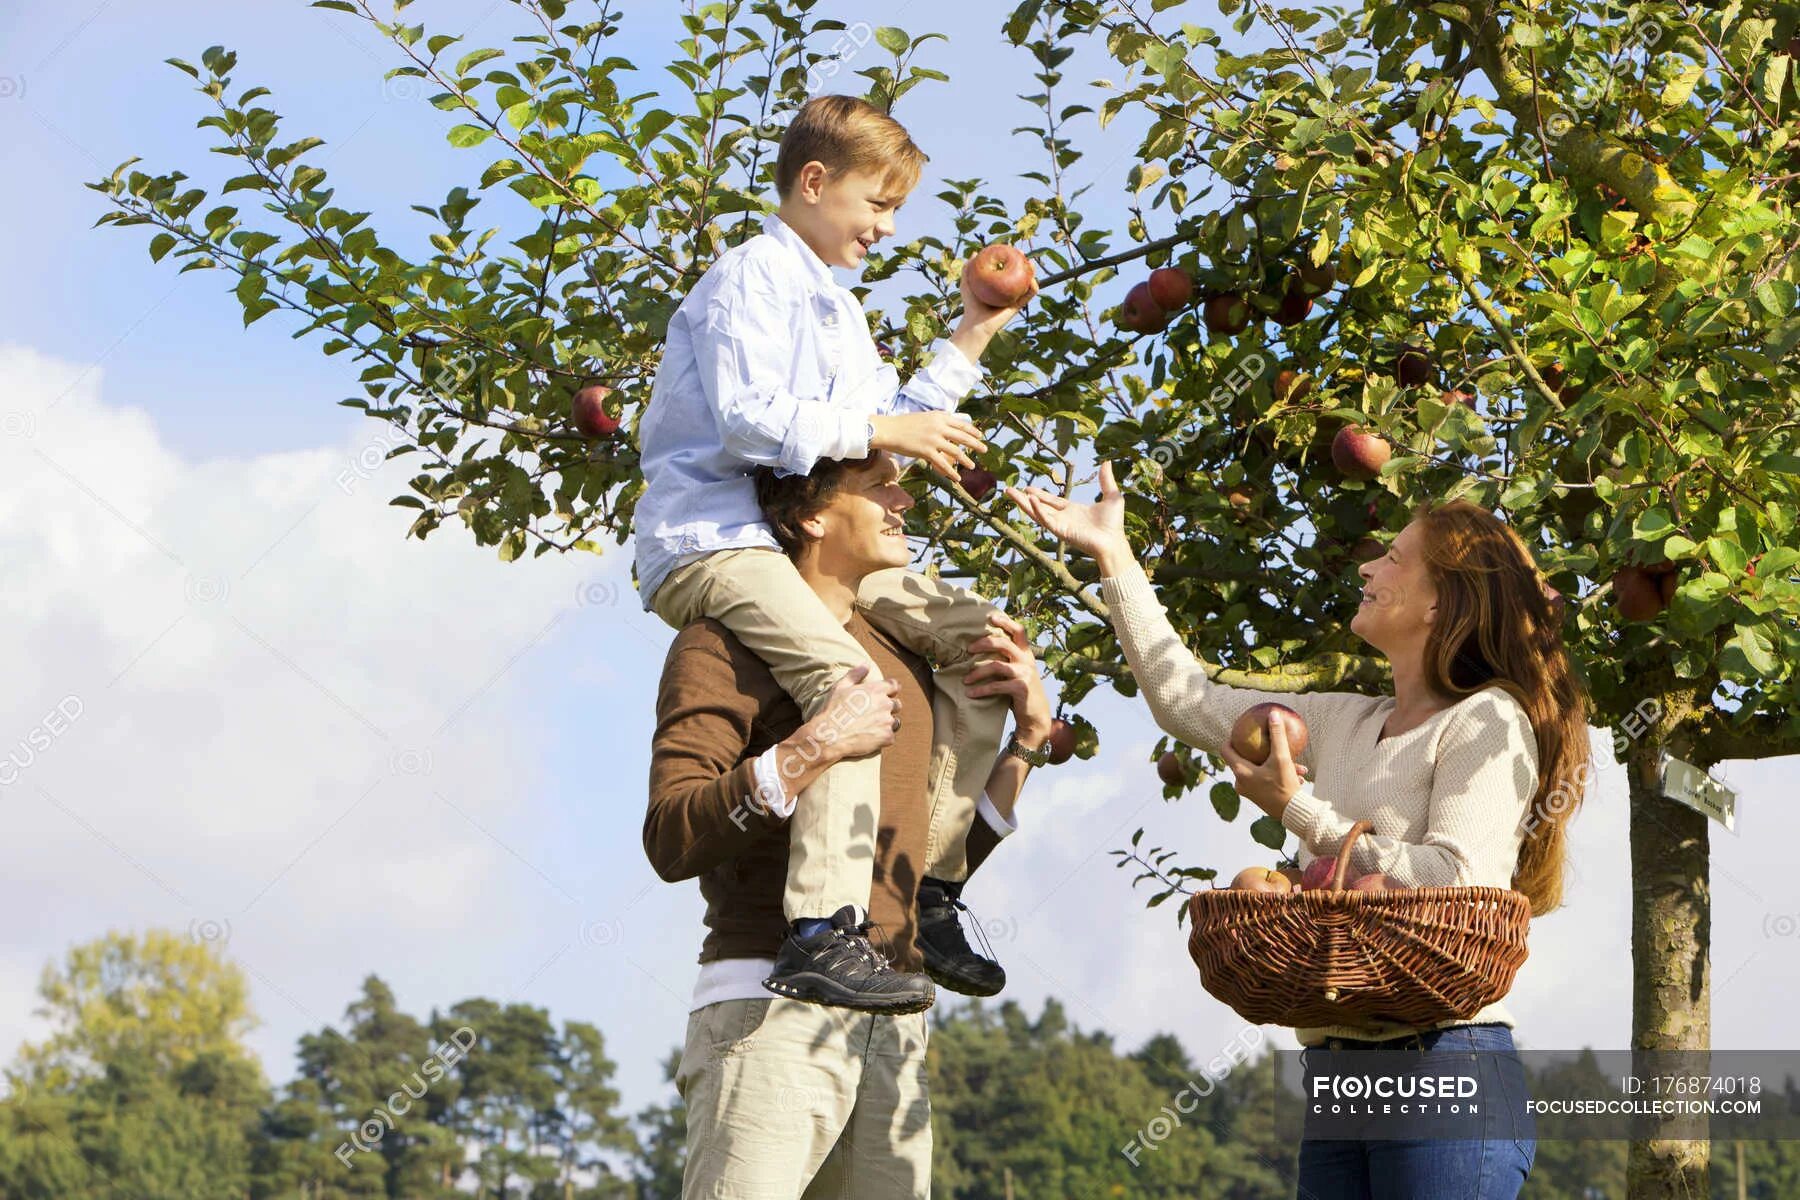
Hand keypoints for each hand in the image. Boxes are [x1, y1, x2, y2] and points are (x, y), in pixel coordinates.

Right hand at [801, 664, 900, 761]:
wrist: (830, 735)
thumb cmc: (833, 710)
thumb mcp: (840, 687)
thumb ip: (855, 674)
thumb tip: (866, 664)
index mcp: (876, 690)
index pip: (894, 685)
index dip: (891, 689)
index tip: (888, 694)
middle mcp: (885, 704)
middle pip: (897, 704)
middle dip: (888, 708)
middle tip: (874, 714)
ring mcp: (887, 721)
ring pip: (895, 722)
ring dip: (887, 724)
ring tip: (872, 727)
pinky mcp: (886, 737)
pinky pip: (890, 737)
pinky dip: (883, 738)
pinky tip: (870, 738)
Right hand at [868, 411, 987, 476]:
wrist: (889, 430)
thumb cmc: (904, 424)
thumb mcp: (925, 417)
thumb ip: (938, 419)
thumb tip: (950, 421)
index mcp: (939, 417)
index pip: (961, 424)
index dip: (972, 431)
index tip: (980, 436)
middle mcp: (939, 427)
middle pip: (963, 437)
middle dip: (976, 444)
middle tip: (985, 450)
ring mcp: (933, 439)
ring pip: (956, 451)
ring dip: (966, 460)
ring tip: (973, 466)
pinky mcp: (926, 451)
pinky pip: (942, 464)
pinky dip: (951, 472)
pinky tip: (957, 478)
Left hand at [951, 262, 1038, 361]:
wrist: (976, 323)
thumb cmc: (970, 304)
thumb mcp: (966, 283)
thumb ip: (968, 268)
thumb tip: (975, 253)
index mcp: (998, 284)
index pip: (1006, 267)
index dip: (1010, 257)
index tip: (1011, 248)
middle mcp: (1007, 289)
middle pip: (1018, 272)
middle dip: (1023, 261)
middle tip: (1022, 253)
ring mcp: (1014, 297)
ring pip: (1027, 282)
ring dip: (1032, 272)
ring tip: (1031, 264)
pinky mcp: (1018, 306)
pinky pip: (1028, 295)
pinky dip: (1033, 287)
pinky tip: (1033, 280)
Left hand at [962, 612, 1051, 742]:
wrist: (1036, 718)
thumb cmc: (1021, 694)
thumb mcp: (1018, 673)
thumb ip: (1007, 661)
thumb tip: (982, 649)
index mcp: (1026, 654)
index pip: (1019, 631)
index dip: (1006, 621)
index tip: (991, 617)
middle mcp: (1027, 661)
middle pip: (1004, 643)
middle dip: (983, 643)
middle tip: (969, 649)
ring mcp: (1025, 673)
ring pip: (996, 665)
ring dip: (977, 672)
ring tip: (965, 679)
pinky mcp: (1021, 687)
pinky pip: (996, 685)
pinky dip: (981, 689)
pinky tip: (971, 693)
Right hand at [1006, 461, 1130, 568]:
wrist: (1114, 541)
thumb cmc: (1113, 524)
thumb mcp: (1111, 496)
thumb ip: (1106, 480)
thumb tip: (1106, 462)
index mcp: (1072, 510)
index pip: (1051, 501)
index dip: (1039, 494)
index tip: (1027, 489)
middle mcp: (1063, 517)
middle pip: (1038, 506)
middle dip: (1023, 498)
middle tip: (1009, 490)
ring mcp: (1060, 524)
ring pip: (1036, 512)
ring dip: (1023, 503)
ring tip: (1010, 493)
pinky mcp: (1060, 531)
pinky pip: (1045, 520)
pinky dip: (1037, 510)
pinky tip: (1030, 500)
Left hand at [1218, 711, 1310, 819]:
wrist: (1294, 813)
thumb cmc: (1285, 786)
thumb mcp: (1282, 758)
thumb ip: (1277, 736)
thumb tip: (1273, 714)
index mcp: (1240, 771)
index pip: (1225, 749)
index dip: (1231, 738)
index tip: (1241, 732)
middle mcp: (1240, 782)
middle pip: (1244, 759)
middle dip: (1261, 752)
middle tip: (1268, 743)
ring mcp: (1248, 791)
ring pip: (1258, 770)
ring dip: (1275, 764)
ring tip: (1296, 765)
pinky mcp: (1257, 797)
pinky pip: (1264, 780)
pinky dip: (1277, 775)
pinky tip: (1298, 774)